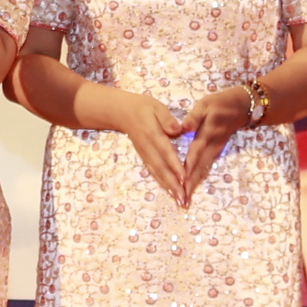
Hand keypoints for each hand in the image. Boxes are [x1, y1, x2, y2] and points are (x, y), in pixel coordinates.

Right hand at [100, 88, 193, 205]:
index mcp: (152, 133)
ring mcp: (144, 154)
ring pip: (157, 172)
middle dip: (173, 183)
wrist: (121, 112)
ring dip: (168, 187)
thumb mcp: (156, 106)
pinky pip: (153, 172)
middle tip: (183, 197)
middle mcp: (147, 147)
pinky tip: (171, 192)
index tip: (184, 178)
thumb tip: (177, 129)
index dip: (175, 165)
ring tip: (179, 200)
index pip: (165, 151)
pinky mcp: (144, 157)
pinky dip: (162, 183)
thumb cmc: (143, 107)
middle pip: (161, 167)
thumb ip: (167, 118)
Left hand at [177, 89, 252, 196]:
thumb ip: (194, 117)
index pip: (195, 153)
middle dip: (190, 184)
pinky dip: (198, 178)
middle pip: (199, 167)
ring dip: (194, 185)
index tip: (181, 182)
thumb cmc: (220, 103)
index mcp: (207, 134)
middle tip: (182, 201)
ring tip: (186, 200)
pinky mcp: (216, 152)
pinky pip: (206, 167)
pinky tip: (191, 187)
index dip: (187, 167)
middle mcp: (212, 146)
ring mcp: (215, 150)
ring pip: (203, 170)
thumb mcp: (206, 104)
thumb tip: (183, 127)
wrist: (242, 107)